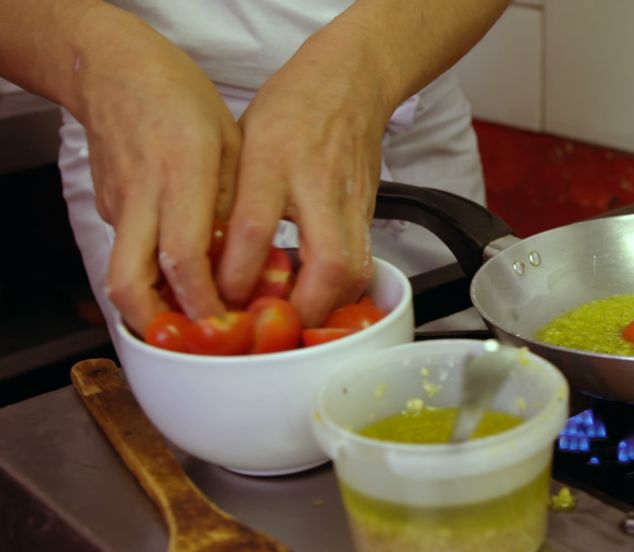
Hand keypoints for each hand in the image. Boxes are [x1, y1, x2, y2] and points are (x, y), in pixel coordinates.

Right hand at [75, 18, 241, 334]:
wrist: (118, 72)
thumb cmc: (182, 101)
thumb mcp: (231, 142)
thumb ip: (238, 200)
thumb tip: (257, 259)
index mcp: (183, 175)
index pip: (185, 255)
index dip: (204, 299)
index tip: (228, 323)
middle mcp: (145, 196)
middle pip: (133, 281)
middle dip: (163, 323)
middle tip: (196, 344)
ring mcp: (120, 205)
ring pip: (121, 275)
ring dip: (151, 311)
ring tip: (188, 328)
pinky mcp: (108, 208)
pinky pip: (127, 253)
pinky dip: (150, 277)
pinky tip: (181, 284)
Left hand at [216, 33, 389, 326]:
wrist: (350, 82)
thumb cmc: (291, 108)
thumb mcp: (242, 143)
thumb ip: (230, 196)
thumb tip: (208, 254)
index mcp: (272, 161)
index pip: (253, 229)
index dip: (236, 275)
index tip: (221, 299)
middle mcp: (316, 185)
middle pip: (326, 264)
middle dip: (303, 309)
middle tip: (275, 331)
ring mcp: (350, 201)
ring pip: (354, 270)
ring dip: (328, 307)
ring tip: (298, 326)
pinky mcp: (369, 212)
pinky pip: (362, 263)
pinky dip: (342, 291)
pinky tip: (321, 301)